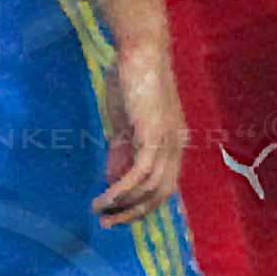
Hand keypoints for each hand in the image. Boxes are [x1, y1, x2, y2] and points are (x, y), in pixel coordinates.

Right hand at [94, 24, 188, 224]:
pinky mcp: (153, 135)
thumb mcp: (125, 122)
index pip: (164, 185)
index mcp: (173, 144)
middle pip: (161, 194)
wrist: (141, 51)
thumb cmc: (131, 80)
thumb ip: (122, 150)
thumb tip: (115, 180)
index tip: (117, 214)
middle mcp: (176, 147)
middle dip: (134, 213)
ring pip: (151, 188)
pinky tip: (104, 198)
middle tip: (108, 224)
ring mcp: (167, 142)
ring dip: (124, 205)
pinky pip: (139, 173)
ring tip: (100, 212)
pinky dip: (121, 189)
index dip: (142, 204)